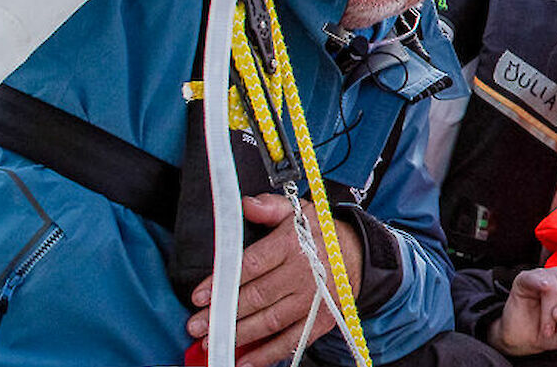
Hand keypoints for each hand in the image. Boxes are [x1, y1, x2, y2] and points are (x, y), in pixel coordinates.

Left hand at [187, 194, 362, 366]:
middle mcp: (304, 273)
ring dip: (240, 334)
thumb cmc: (320, 234)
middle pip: (258, 297)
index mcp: (294, 245)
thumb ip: (270, 207)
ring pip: (271, 321)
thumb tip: (246, 205)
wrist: (359, 254)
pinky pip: (293, 340)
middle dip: (224, 313)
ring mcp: (315, 299)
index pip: (251, 265)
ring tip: (213, 341)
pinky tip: (245, 360)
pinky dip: (268, 354)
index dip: (223, 282)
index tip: (200, 296)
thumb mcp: (298, 211)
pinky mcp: (323, 319)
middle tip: (198, 325)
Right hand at [488, 267, 556, 355]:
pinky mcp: (526, 278)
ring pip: (556, 286)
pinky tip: (541, 301)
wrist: (522, 341)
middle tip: (555, 325)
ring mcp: (544, 276)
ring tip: (545, 326)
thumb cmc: (547, 333)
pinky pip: (537, 278)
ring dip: (549, 313)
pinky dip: (540, 287)